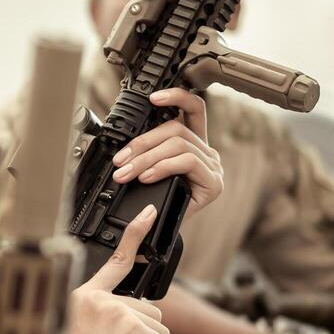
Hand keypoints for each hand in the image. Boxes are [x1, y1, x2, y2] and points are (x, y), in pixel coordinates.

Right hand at [36, 205, 173, 333]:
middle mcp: (96, 298)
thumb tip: (126, 322)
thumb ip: (94, 321)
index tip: (147, 215)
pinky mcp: (131, 329)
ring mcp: (114, 311)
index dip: (134, 235)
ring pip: (157, 327)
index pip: (113, 262)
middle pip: (145, 308)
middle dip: (143, 333)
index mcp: (78, 297)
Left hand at [110, 88, 223, 210]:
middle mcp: (207, 152)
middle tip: (120, 161)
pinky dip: (162, 167)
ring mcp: (213, 167)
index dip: (176, 97)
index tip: (153, 98)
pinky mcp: (214, 183)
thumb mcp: (148, 173)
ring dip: (146, 159)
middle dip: (142, 143)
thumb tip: (126, 146)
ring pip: (178, 146)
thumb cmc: (156, 202)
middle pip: (176, 130)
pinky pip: (186, 162)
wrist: (161, 235)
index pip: (194, 109)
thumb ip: (146, 154)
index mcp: (193, 143)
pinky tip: (147, 177)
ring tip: (127, 174)